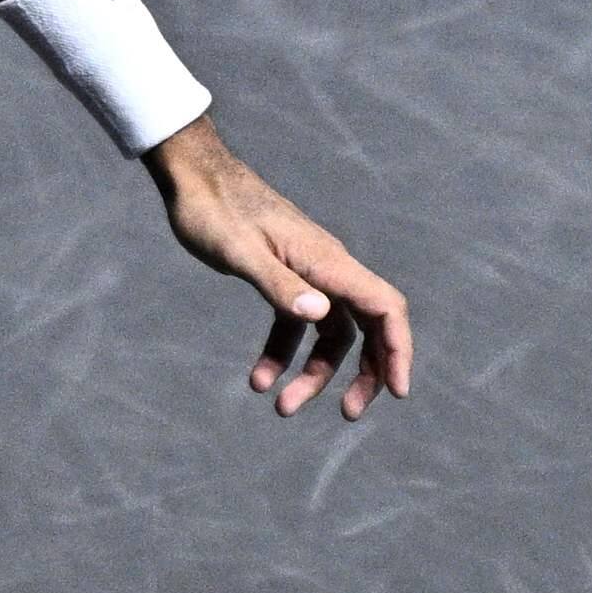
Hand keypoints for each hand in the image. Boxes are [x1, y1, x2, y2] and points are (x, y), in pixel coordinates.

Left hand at [148, 119, 414, 421]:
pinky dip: (283, 354)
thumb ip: (279, 284)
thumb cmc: (213, 210)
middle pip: (370, 327)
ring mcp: (309, 273)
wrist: (193, 177)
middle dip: (365, 374)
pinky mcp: (285, 277)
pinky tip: (258, 379)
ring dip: (314, 374)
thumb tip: (320, 314)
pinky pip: (298, 324)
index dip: (398, 350)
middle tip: (349, 414)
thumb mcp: (239, 252)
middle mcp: (328, 268)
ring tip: (282, 407)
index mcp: (327, 262)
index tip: (398, 392)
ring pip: (332, 333)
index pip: (385, 308)